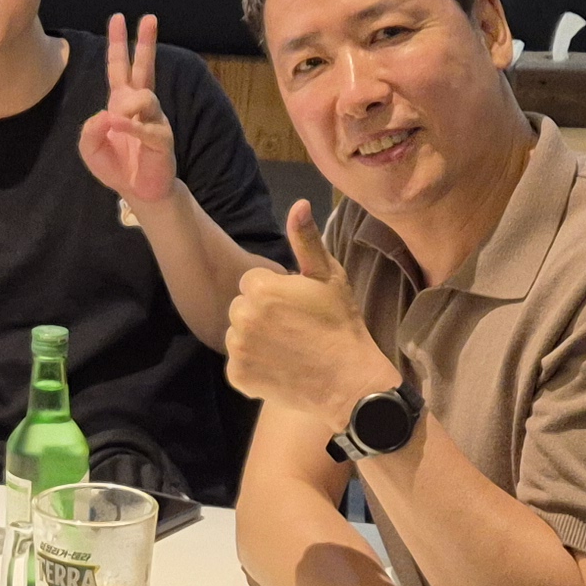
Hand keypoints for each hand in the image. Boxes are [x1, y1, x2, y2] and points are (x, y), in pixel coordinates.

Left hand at [76, 13, 177, 210]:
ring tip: (119, 116)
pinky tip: (120, 127)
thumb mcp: (90, 147)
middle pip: (144, 68)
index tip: (117, 18)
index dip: (118, 43)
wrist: (138, 191)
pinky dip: (131, 127)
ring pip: (145, 97)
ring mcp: (154, 120)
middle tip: (149, 17)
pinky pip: (147, 128)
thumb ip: (90, 129)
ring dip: (130, 104)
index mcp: (121, 101)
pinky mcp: (162, 140)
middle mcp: (140, 106)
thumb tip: (106, 114)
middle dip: (145, 42)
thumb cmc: (116, 165)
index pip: (119, 66)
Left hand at [223, 202, 387, 433]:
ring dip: (254, 338)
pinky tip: (279, 366)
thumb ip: (306, 240)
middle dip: (260, 313)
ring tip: (287, 347)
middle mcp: (242, 317)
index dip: (274, 292)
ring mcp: (237, 350)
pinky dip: (252, 366)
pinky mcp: (237, 376)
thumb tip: (298, 203)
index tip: (296, 306)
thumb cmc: (341, 324)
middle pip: (241, 307)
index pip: (251, 282)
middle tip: (292, 327)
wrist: (348, 381)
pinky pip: (237, 363)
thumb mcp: (329, 277)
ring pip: (237, 334)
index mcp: (260, 289)